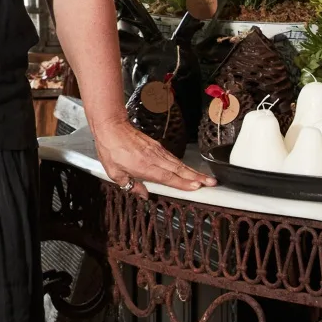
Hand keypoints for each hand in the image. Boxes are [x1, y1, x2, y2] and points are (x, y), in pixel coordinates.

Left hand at [92, 117, 212, 193]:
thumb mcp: (114, 172)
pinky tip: (189, 170)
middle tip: (211, 183)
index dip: (182, 183)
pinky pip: (173, 158)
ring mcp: (157, 151)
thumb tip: (144, 195)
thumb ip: (130, 185)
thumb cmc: (110, 149)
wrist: (112, 126)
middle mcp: (154, 158)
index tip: (196, 186)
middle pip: (179, 169)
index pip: (167, 177)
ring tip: (206, 178)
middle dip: (196, 177)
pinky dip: (183, 165)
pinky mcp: (157, 146)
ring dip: (193, 171)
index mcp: (144, 166)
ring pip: (178, 163)